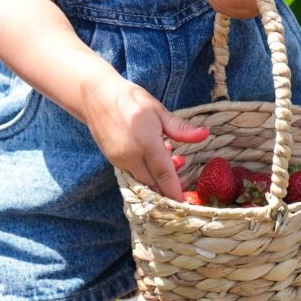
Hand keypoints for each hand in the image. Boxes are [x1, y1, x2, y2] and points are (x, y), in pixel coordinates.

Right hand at [82, 76, 208, 199]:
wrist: (96, 97)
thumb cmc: (130, 100)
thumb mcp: (158, 110)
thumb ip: (180, 128)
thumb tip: (205, 134)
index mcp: (147, 143)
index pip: (165, 175)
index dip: (175, 191)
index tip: (185, 204)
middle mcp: (132, 156)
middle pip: (154, 183)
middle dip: (168, 185)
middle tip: (182, 166)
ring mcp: (120, 160)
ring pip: (143, 180)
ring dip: (157, 178)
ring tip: (170, 155)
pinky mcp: (113, 161)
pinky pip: (133, 174)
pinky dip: (145, 172)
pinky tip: (152, 156)